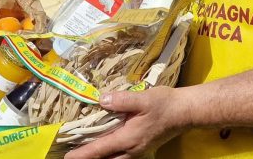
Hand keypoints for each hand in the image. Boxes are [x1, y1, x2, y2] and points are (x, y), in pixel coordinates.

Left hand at [65, 87, 188, 158]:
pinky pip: (120, 155)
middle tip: (72, 154)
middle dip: (89, 158)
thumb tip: (102, 100)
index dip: (83, 154)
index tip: (68, 157)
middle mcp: (131, 149)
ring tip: (85, 151)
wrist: (185, 112)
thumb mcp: (143, 99)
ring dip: (100, 156)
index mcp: (129, 139)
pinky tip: (105, 146)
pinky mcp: (141, 147)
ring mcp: (137, 150)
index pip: (100, 149)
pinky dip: (109, 153)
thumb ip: (122, 100)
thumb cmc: (165, 104)